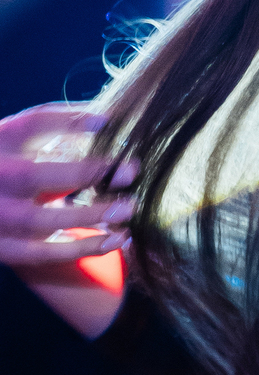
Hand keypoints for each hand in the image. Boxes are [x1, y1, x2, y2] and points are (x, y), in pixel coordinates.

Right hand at [0, 103, 135, 270]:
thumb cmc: (18, 166)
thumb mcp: (29, 142)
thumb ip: (62, 130)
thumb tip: (112, 121)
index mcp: (1, 142)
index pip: (31, 125)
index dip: (68, 121)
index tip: (108, 122)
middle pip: (32, 175)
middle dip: (83, 174)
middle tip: (130, 172)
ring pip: (38, 220)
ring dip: (88, 216)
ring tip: (129, 208)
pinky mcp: (5, 249)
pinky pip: (45, 253)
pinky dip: (84, 247)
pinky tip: (117, 238)